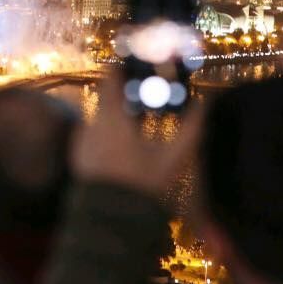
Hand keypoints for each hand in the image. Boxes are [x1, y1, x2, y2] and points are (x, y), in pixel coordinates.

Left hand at [70, 72, 201, 198]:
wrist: (112, 219)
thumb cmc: (143, 184)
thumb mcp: (173, 159)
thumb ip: (191, 128)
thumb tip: (204, 103)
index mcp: (113, 118)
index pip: (112, 77)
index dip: (124, 67)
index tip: (138, 63)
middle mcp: (92, 123)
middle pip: (107, 95)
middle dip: (124, 92)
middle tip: (144, 94)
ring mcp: (82, 139)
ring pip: (100, 115)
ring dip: (116, 113)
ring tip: (137, 120)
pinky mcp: (78, 154)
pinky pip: (93, 132)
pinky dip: (106, 131)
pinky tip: (122, 143)